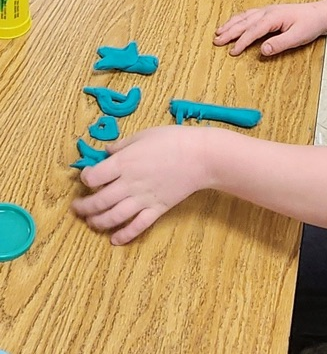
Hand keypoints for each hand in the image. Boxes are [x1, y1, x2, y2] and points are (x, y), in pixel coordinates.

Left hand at [71, 126, 209, 244]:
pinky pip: (137, 227)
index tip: (87, 177)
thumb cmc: (173, 140)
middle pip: (98, 201)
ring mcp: (142, 199)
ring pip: (113, 217)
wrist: (200, 156)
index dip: (86, 178)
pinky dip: (124, 236)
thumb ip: (122, 145)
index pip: (93, 177)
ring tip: (91, 222)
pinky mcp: (156, 209)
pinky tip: (115, 240)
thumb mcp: (144, 134)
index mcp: (124, 162)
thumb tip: (107, 152)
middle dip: (83, 207)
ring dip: (97, 222)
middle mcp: (129, 183)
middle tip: (77, 208)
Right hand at [214, 2, 326, 56]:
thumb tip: (263, 50)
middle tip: (217, 41)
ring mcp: (267, 10)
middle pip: (244, 22)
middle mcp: (267, 11)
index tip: (232, 51)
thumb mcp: (297, 37)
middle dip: (229, 32)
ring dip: (230, 24)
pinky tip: (233, 23)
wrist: (319, 14)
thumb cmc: (309, 24)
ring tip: (218, 32)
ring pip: (244, 17)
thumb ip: (280, 44)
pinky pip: (249, 14)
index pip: (253, 30)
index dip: (242, 42)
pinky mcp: (268, 12)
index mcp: (273, 17)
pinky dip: (238, 19)